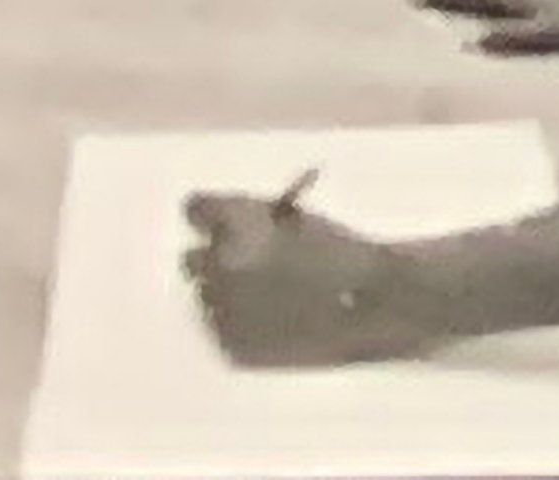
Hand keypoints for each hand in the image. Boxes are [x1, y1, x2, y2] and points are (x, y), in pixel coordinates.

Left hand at [183, 193, 428, 368]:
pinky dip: (240, 324)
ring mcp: (224, 311)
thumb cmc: (337, 250)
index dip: (209, 215)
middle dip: (215, 259)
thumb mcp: (291, 218)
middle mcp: (220, 265)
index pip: (195, 209)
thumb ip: (251, 220)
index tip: (219, 222)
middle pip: (192, 259)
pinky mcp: (233, 347)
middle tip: (245, 264)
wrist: (366, 304)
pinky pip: (222, 329)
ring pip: (207, 297)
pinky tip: (274, 322)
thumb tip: (221, 227)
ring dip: (227, 293)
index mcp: (236, 224)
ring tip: (268, 298)